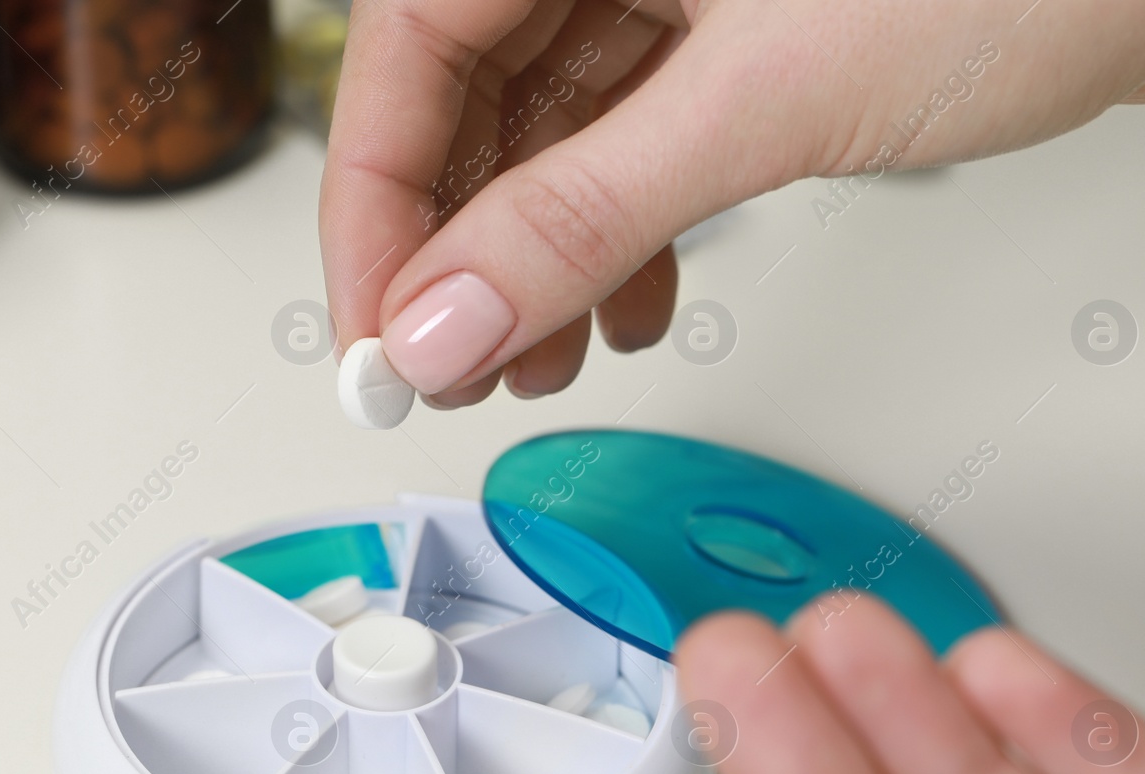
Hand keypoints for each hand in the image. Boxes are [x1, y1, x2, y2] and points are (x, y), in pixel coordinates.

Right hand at [320, 0, 1144, 406]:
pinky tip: (637, 301)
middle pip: (473, 96)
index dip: (381, 203)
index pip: (412, 49)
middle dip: (463, 246)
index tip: (382, 329)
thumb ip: (585, 213)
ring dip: (542, 254)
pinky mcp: (748, 37)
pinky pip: (639, 141)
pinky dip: (626, 230)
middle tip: (453, 365)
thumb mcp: (764, 99)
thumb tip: (450, 318)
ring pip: (556, 130)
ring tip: (547, 358)